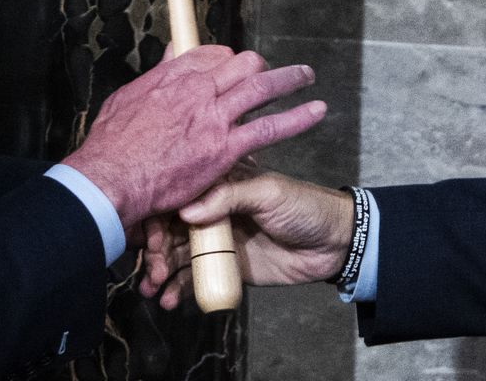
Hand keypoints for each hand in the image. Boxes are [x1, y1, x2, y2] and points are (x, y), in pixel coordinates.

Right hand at [60, 46, 323, 229]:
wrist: (111, 179)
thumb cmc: (110, 147)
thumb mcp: (125, 99)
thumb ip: (154, 78)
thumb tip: (169, 56)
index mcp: (173, 76)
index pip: (211, 56)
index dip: (225, 60)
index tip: (231, 67)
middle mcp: (198, 89)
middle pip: (241, 64)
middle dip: (258, 66)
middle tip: (270, 73)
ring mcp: (215, 116)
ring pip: (262, 87)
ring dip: (289, 78)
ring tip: (305, 75)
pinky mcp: (226, 147)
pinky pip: (270, 127)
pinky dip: (297, 117)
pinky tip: (317, 111)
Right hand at [139, 167, 355, 308]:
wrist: (334, 243)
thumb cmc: (304, 207)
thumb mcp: (268, 192)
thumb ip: (228, 197)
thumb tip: (186, 212)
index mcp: (220, 185)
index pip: (179, 196)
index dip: (158, 217)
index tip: (151, 238)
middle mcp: (213, 212)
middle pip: (171, 229)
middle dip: (157, 251)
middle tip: (154, 270)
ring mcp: (219, 241)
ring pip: (179, 255)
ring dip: (162, 272)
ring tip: (153, 290)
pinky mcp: (227, 267)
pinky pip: (197, 278)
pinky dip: (180, 289)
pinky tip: (170, 300)